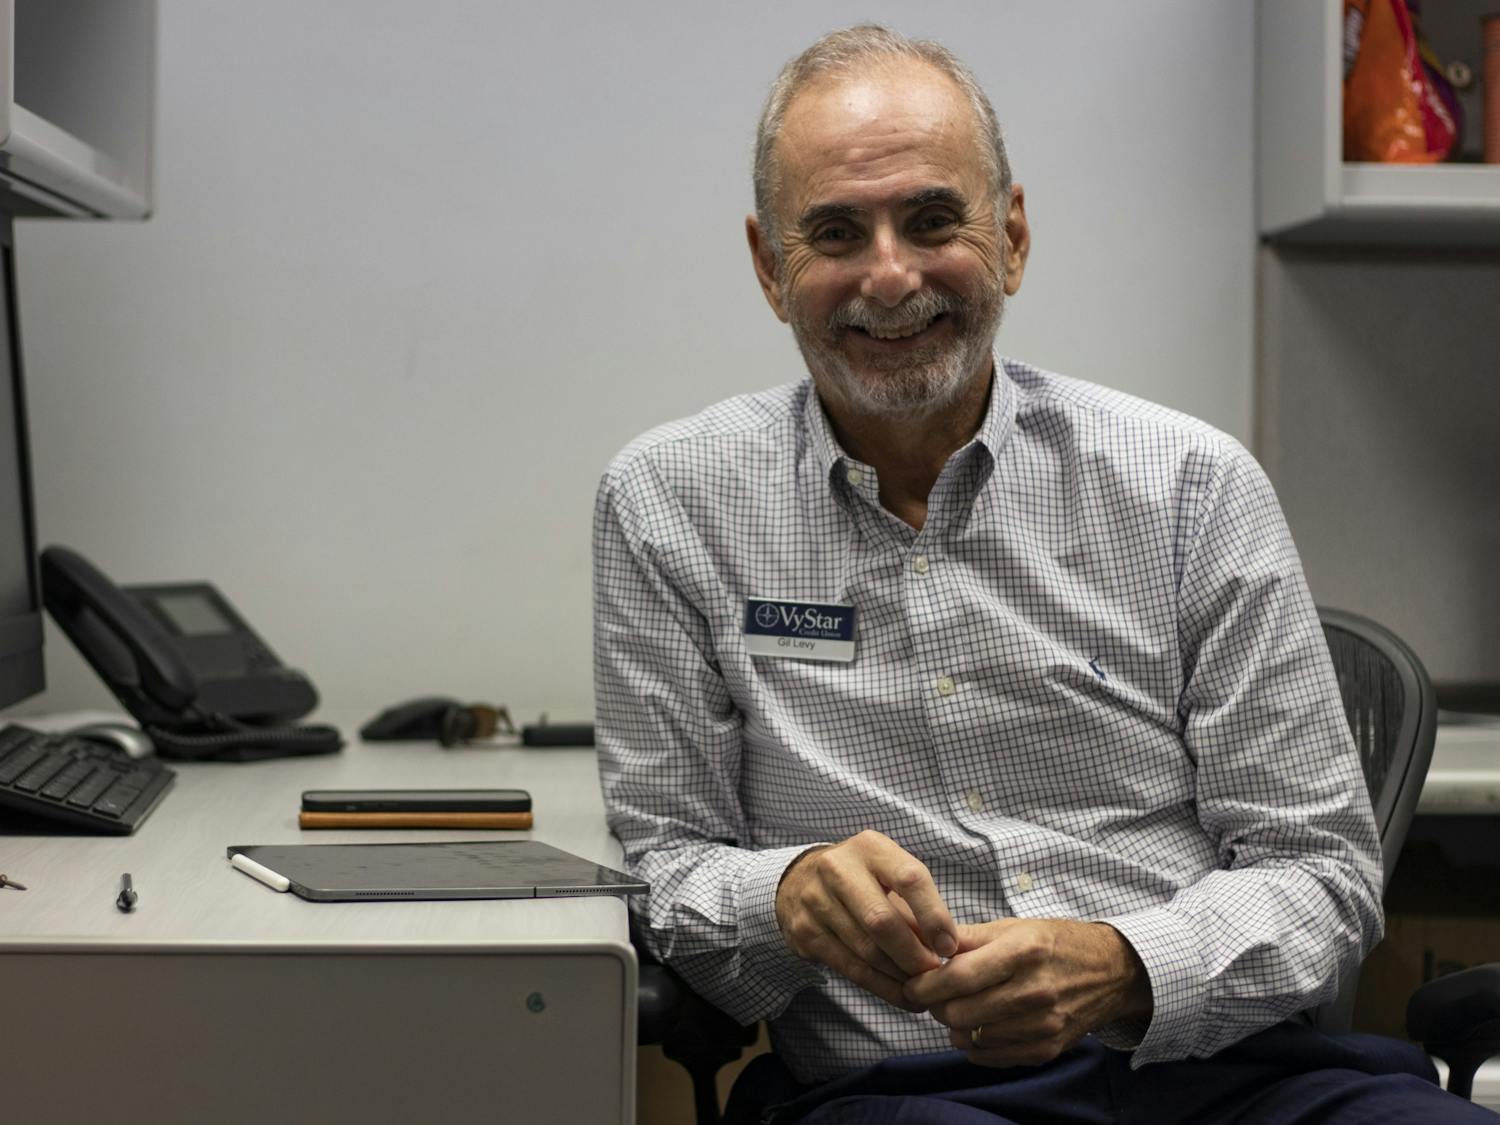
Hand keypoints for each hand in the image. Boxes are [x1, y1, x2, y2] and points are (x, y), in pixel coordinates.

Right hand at [775, 830, 959, 1010]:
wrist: (801, 880)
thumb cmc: (861, 878)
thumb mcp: (887, 874)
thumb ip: (914, 904)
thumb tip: (946, 947)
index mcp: (869, 847)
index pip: (909, 879)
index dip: (934, 916)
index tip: (950, 946)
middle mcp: (837, 868)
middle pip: (882, 920)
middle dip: (914, 955)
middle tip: (935, 973)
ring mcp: (816, 900)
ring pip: (866, 949)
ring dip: (900, 975)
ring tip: (921, 987)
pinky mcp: (805, 931)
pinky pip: (849, 967)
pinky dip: (880, 986)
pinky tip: (900, 995)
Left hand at [903, 918, 1151, 1066]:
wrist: (1111, 972)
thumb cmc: (1055, 943)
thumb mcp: (1013, 927)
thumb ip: (966, 938)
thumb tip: (922, 942)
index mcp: (1022, 952)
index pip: (958, 977)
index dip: (925, 984)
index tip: (912, 985)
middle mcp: (1034, 991)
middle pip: (959, 1012)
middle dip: (935, 1006)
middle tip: (932, 996)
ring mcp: (1042, 1025)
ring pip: (971, 1038)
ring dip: (953, 1026)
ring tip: (958, 1007)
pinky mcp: (1046, 1049)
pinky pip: (990, 1056)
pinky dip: (975, 1043)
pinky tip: (980, 1024)